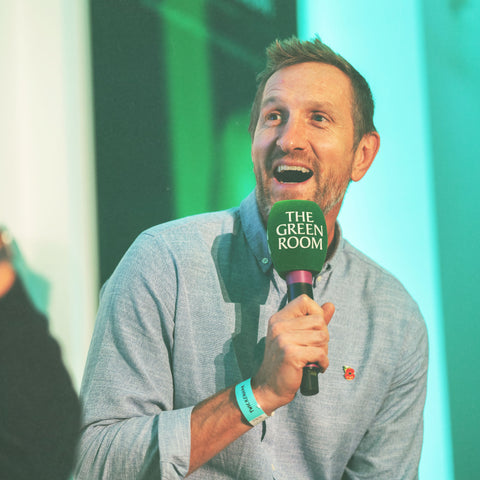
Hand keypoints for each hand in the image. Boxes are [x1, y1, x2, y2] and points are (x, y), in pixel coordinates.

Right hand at [251, 295, 334, 412]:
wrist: (269, 386)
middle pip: (318, 320)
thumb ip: (313, 321)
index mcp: (279, 318)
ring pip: (321, 337)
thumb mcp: (295, 337)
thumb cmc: (284, 362)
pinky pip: (320, 353)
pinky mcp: (291, 354)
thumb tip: (330, 305)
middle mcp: (279, 325)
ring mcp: (283, 339)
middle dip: (323, 336)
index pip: (304, 301)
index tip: (314, 329)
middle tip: (315, 349)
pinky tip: (315, 367)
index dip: (316, 312)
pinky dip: (323, 363)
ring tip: (313, 359)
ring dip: (323, 351)